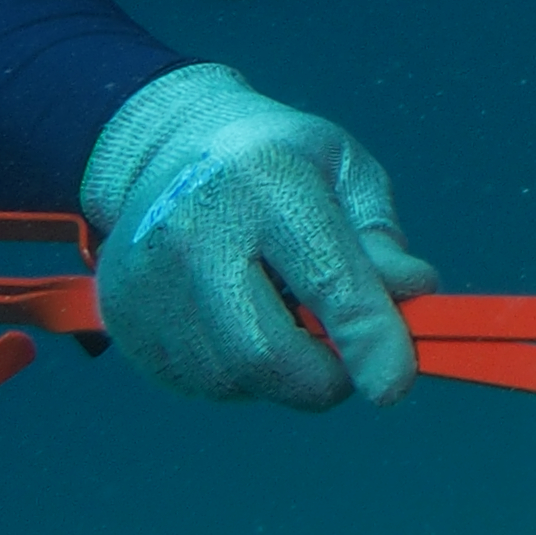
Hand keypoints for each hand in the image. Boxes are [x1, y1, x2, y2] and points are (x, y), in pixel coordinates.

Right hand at [76, 64, 437, 407]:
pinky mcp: (124, 320)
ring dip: (281, 373)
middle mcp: (194, 231)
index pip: (325, 279)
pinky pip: (200, 384)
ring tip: (281, 313)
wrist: (167, 149)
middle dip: (325, 378)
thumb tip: (411, 296)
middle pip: (265, 353)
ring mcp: (149, 280)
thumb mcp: (345, 172)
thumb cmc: (276, 164)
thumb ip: (381, 239)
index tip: (394, 385)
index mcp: (263, 180)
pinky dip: (238, 372)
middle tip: (348, 358)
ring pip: (235, 379)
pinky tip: (238, 319)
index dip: (367, 340)